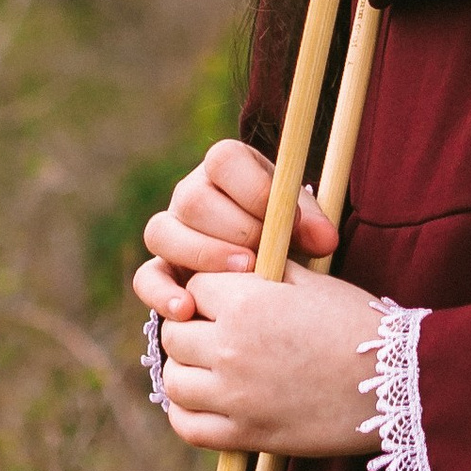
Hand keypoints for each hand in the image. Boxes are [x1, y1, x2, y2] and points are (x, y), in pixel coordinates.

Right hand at [132, 141, 338, 321]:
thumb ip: (313, 226)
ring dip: (202, 254)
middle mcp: (191, 193)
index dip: (254, 187)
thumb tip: (324, 239)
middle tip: (263, 254)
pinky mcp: (160, 269)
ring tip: (240, 273)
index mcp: (227, 169)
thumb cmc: (288, 235)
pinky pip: (146, 277)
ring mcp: (171, 230)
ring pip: (162, 232)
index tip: (288, 217)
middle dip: (233, 228)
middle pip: (192, 198)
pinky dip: (162, 293)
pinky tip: (188, 310)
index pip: (224, 160)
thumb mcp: (304, 224)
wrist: (270, 266)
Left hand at [148, 267, 378, 459]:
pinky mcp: (246, 435)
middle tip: (214, 330)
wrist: (398, 384)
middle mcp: (230, 349)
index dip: (209, 288)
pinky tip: (204, 402)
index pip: (195, 286)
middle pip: (174, 333)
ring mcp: (235, 396)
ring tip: (207, 366)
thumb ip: (267, 272)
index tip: (224, 296)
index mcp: (246, 303)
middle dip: (191, 326)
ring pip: (173, 381)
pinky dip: (186, 414)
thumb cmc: (359, 327)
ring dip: (185, 369)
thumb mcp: (314, 283)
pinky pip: (189, 426)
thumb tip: (240, 264)